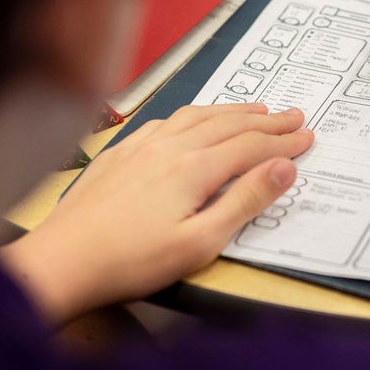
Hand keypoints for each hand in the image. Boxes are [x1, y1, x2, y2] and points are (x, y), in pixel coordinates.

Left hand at [0, 103, 311, 324]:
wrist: (62, 259)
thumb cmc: (131, 261)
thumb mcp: (200, 242)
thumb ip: (245, 201)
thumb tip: (283, 168)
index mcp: (194, 168)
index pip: (252, 146)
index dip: (283, 142)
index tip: (307, 137)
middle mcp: (170, 146)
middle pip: (229, 124)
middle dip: (266, 120)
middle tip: (293, 115)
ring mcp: (141, 146)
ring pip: (198, 115)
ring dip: (232, 110)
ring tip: (255, 108)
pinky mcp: (119, 153)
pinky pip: (166, 119)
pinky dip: (194, 114)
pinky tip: (193, 119)